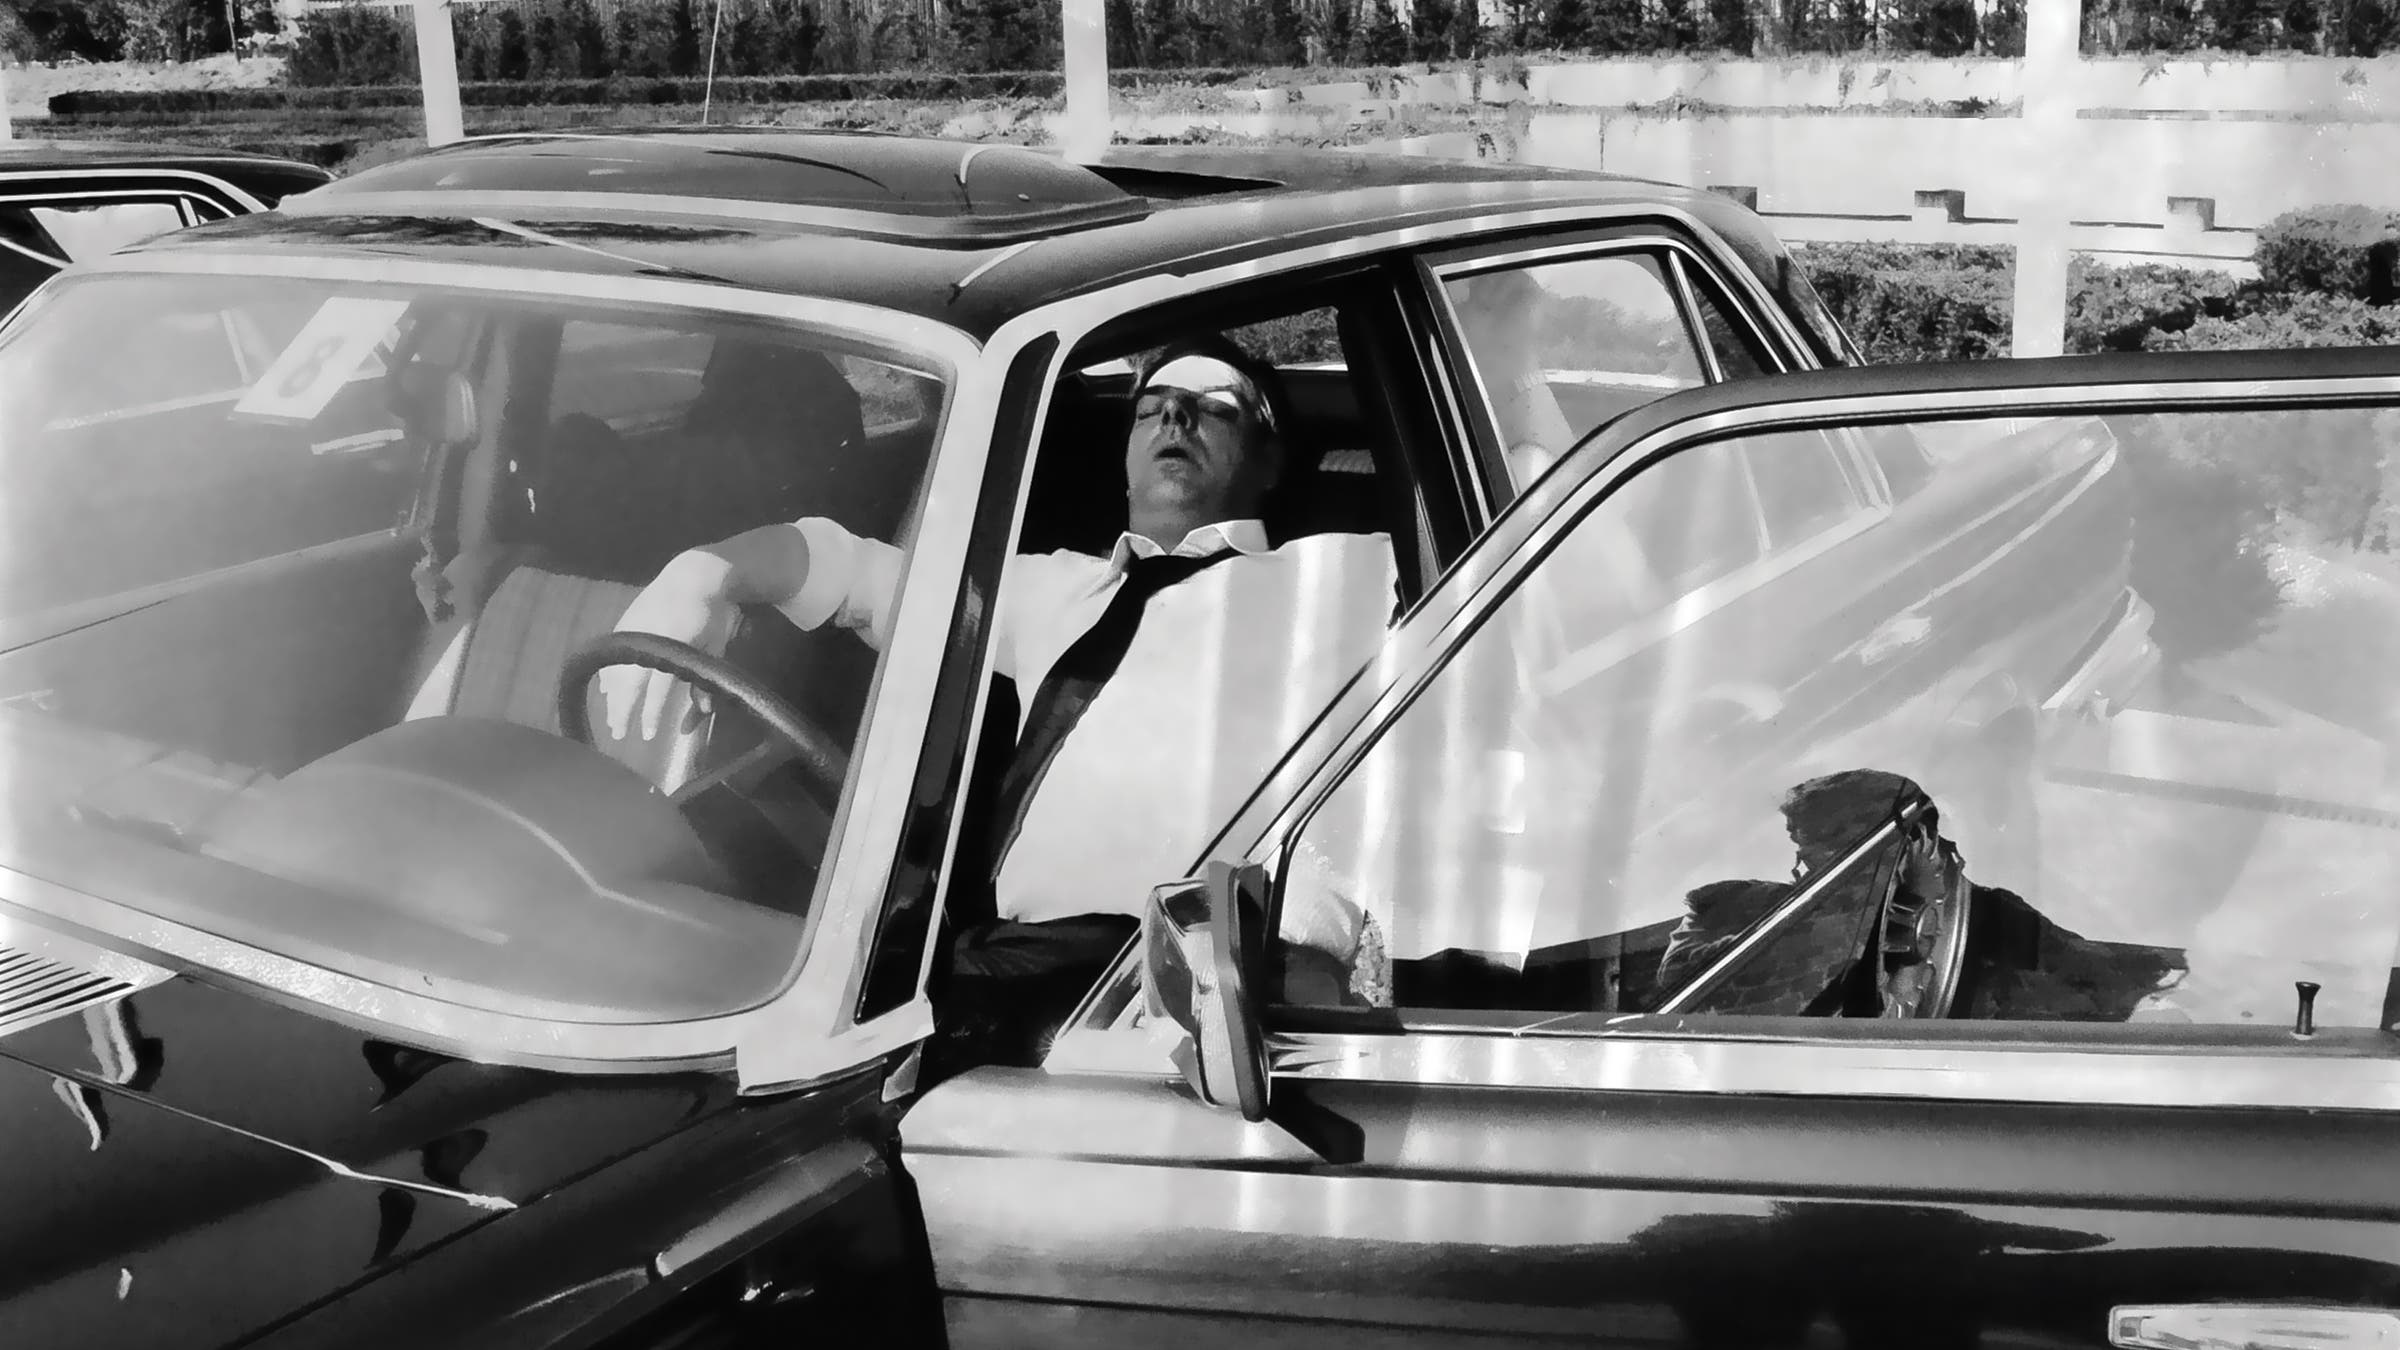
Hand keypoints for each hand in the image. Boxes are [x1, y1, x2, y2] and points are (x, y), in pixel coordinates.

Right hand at [599, 553, 738, 741]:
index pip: (655, 688)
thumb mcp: (715, 645)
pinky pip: (611, 654)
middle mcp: (645, 638)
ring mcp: (631, 628)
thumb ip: (705, 676)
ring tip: (612, 720)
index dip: (650, 713)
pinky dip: (608, 674)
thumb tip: (703, 710)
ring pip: (615, 670)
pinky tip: (605, 691)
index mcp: (670, 643)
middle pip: (628, 683)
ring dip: (612, 697)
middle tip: (619, 735)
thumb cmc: (710, 612)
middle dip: (622, 711)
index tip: (647, 735)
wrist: (693, 574)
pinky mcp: (624, 622)